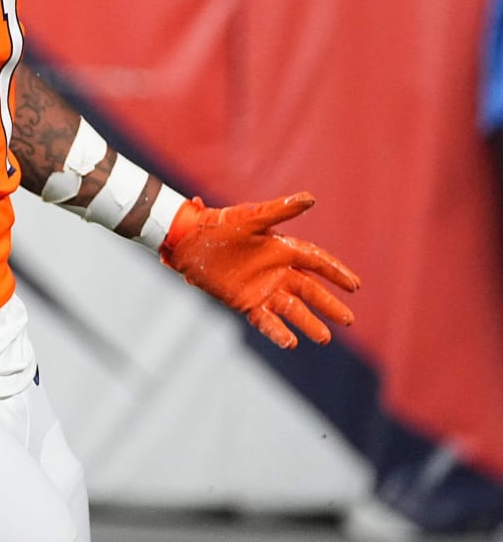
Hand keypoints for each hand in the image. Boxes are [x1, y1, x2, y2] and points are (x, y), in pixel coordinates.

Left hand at [160, 192, 359, 349]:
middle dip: (329, 304)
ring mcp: (263, 288)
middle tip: (349, 320)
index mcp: (281, 248)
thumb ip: (279, 211)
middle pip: (310, 290)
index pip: (316, 262)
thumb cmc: (219, 224)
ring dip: (309, 323)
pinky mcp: (246, 302)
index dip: (335, 273)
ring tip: (325, 338)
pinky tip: (291, 343)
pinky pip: (266, 321)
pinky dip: (278, 332)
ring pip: (292, 309)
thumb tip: (310, 199)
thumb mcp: (250, 218)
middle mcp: (276, 271)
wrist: (187, 241)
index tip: (355, 286)